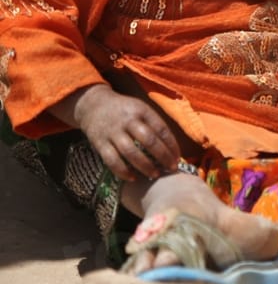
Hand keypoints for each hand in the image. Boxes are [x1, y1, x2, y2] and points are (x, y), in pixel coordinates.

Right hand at [64, 84, 180, 181]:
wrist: (93, 105)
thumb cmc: (124, 110)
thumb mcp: (141, 108)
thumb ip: (154, 124)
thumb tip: (172, 148)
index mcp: (142, 111)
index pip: (161, 129)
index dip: (172, 145)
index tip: (178, 157)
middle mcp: (128, 121)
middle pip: (149, 141)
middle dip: (163, 157)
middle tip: (172, 169)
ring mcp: (113, 132)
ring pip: (130, 152)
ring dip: (145, 166)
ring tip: (156, 175)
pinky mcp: (99, 143)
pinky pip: (112, 160)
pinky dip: (123, 171)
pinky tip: (133, 178)